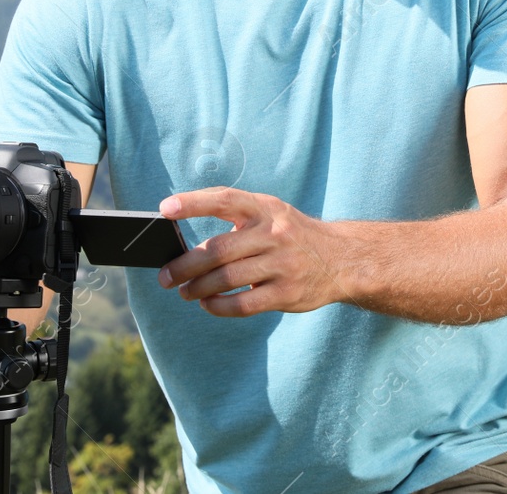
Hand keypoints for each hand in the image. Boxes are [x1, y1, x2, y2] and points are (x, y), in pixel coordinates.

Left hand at [156, 187, 345, 316]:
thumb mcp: (271, 214)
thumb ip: (236, 220)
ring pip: (227, 279)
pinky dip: (218, 306)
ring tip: (186, 291)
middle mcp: (274, 233)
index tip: (165, 208)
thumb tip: (184, 243)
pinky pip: (243, 304)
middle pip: (218, 249)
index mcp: (265, 209)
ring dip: (198, 288)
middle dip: (185, 265)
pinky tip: (208, 304)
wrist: (341, 259)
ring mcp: (283, 264)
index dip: (193, 202)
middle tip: (166, 277)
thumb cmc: (291, 235)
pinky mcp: (287, 293)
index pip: (225, 199)